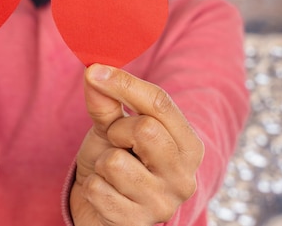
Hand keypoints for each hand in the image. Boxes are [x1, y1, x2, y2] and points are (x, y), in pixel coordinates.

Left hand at [70, 64, 203, 225]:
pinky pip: (99, 189)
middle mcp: (184, 176)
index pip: (160, 103)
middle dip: (118, 130)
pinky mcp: (137, 224)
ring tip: (111, 172)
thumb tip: (93, 72)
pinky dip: (92, 187)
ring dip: (102, 162)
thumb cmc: (117, 159)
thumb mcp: (112, 128)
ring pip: (115, 162)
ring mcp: (163, 203)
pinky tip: (106, 193)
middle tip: (115, 142)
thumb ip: (107, 103)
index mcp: (189, 145)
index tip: (95, 70)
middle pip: (145, 129)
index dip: (125, 83)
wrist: (103, 208)